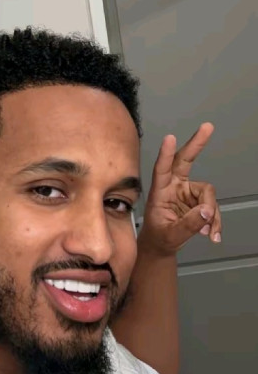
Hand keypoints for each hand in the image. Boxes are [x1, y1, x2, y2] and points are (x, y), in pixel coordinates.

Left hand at [138, 122, 220, 255]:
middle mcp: (173, 186)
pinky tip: (212, 234)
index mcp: (159, 192)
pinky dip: (214, 220)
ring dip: (211, 214)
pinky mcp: (197, 200)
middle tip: (207, 127)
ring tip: (208, 233)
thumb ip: (188, 224)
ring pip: (207, 194)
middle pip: (185, 161)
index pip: (161, 170)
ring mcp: (186, 192)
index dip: (166, 154)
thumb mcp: (171, 235)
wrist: (161, 246)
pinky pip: (211, 206)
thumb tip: (206, 211)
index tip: (169, 138)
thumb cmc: (159, 237)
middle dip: (197, 144)